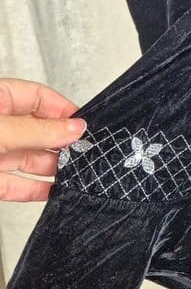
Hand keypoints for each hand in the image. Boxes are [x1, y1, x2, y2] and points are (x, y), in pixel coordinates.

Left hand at [0, 78, 86, 201]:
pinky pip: (15, 184)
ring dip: (52, 167)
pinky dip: (34, 190)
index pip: (38, 97)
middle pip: (37, 130)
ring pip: (29, 158)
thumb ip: (38, 131)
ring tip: (75, 172)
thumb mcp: (1, 131)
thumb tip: (73, 127)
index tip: (84, 124)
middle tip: (84, 151)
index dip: (63, 109)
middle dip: (61, 142)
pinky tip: (52, 192)